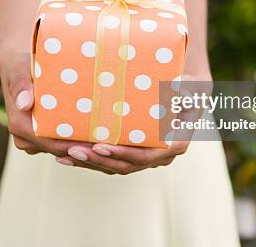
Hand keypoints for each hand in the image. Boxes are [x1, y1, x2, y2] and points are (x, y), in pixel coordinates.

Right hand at [0, 49, 116, 173]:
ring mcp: (36, 140)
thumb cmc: (20, 65)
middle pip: (61, 150)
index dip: (76, 146)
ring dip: (86, 146)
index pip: (52, 143)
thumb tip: (25, 104)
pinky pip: (64, 142)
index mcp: (20, 126)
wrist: (18, 65)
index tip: (99, 143)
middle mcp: (26, 138)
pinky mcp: (45, 136)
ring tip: (113, 141)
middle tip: (114, 144)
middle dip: (86, 149)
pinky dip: (82, 139)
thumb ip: (21, 85)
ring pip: (64, 149)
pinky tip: (104, 135)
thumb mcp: (19, 70)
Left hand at [55, 73, 210, 174]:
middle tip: (75, 150)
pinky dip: (89, 160)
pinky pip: (109, 163)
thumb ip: (185, 93)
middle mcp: (160, 156)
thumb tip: (178, 90)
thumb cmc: (186, 88)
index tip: (101, 146)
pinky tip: (66, 157)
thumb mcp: (189, 88)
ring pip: (115, 167)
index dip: (123, 153)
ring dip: (89, 163)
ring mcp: (145, 159)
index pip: (147, 154)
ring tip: (66, 155)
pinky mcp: (132, 156)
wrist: (184, 94)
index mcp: (175, 143)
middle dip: (98, 160)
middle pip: (127, 164)